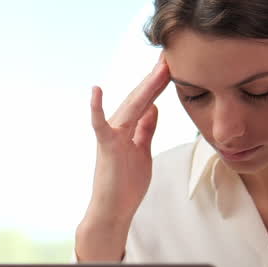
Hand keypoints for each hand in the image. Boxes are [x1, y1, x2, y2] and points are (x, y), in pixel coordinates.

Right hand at [84, 56, 170, 227]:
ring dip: (145, 87)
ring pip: (131, 106)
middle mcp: (119, 127)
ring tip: (159, 68)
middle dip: (156, 78)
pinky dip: (96, 108)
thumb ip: (146, 128)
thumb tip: (154, 108)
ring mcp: (112, 136)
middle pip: (140, 98)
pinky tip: (95, 90)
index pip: (147, 100)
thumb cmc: (126, 184)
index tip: (172, 64)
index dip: (159, 83)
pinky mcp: (107, 147)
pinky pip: (101, 126)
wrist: (112, 210)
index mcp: (129, 128)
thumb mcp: (142, 151)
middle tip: (170, 56)